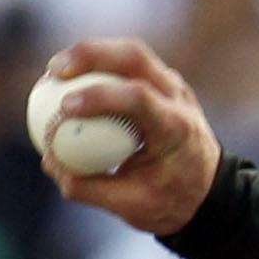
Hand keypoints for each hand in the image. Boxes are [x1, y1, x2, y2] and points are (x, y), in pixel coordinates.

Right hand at [37, 38, 223, 239]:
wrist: (209, 192)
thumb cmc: (171, 200)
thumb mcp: (133, 206)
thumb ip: (91, 188)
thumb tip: (50, 162)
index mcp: (176, 129)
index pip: (139, 98)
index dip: (100, 96)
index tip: (65, 108)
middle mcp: (178, 98)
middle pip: (134, 56)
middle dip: (90, 54)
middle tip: (53, 71)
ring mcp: (172, 85)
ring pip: (130, 52)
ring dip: (90, 53)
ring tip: (54, 70)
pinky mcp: (161, 83)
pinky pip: (127, 64)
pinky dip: (98, 64)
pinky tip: (69, 78)